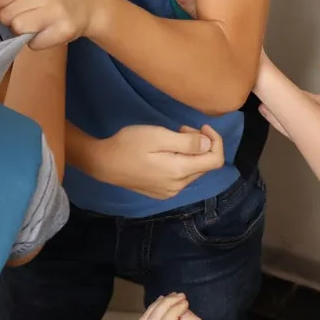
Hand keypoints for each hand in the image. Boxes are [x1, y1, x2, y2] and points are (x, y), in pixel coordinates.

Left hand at [0, 0, 98, 48]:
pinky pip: (33, 44)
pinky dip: (35, 42)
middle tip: (22, 17)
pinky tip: (44, 33)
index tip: (4, 8)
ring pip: (17, 29)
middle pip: (4, 16)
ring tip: (32, 26)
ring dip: (20, 32)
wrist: (90, 5)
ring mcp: (53, 13)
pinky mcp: (62, 31)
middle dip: (9, 20)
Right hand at [90, 124, 224, 198]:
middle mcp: (178, 186)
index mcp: (180, 171)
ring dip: (190, 153)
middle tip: (181, 129)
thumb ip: (186, 141)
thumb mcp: (158, 136)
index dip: (216, 140)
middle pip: (205, 165)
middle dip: (201, 144)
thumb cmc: (129, 145)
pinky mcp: (161, 192)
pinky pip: (181, 177)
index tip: (202, 127)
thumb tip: (208, 144)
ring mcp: (169, 191)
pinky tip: (165, 154)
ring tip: (171, 139)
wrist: (103, 163)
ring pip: (194, 171)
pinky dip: (181, 162)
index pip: (215, 160)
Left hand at [258, 63, 319, 154]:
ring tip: (261, 104)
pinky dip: (287, 127)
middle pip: (292, 116)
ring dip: (276, 116)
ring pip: (292, 130)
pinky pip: (300, 138)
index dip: (283, 89)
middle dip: (273, 102)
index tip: (269, 77)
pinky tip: (277, 118)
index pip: (303, 100)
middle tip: (254, 88)